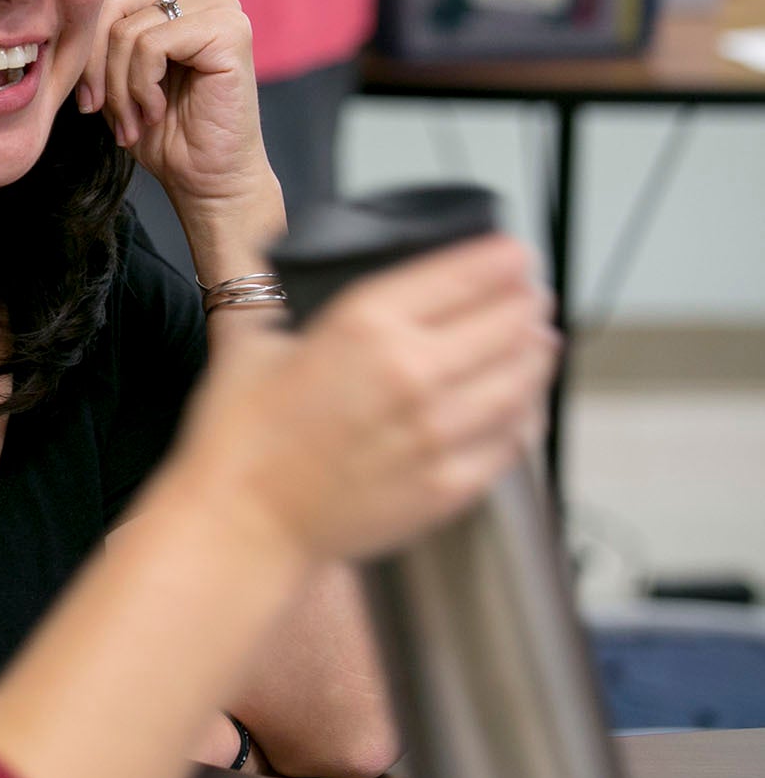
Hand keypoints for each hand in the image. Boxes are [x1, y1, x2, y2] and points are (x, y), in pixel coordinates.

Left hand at [79, 0, 270, 208]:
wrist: (204, 175)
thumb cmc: (156, 126)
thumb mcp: (110, 69)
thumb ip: (93, 28)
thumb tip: (51, 2)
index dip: (78, 34)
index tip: (81, 89)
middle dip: (92, 63)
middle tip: (96, 108)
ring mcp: (218, 2)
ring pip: (126, 28)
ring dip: (117, 86)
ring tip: (130, 119)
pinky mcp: (229, 28)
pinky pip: (151, 45)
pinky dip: (141, 87)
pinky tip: (156, 111)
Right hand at [162, 235, 557, 564]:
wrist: (240, 523)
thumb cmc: (238, 437)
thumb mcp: (251, 339)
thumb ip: (289, 297)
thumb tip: (308, 274)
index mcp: (364, 325)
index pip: (468, 273)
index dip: (504, 258)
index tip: (513, 254)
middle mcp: (413, 373)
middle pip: (511, 320)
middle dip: (526, 300)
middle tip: (527, 294)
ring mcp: (439, 433)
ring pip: (525, 377)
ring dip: (538, 351)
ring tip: (537, 339)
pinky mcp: (450, 484)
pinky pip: (515, 438)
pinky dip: (527, 412)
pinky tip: (521, 401)